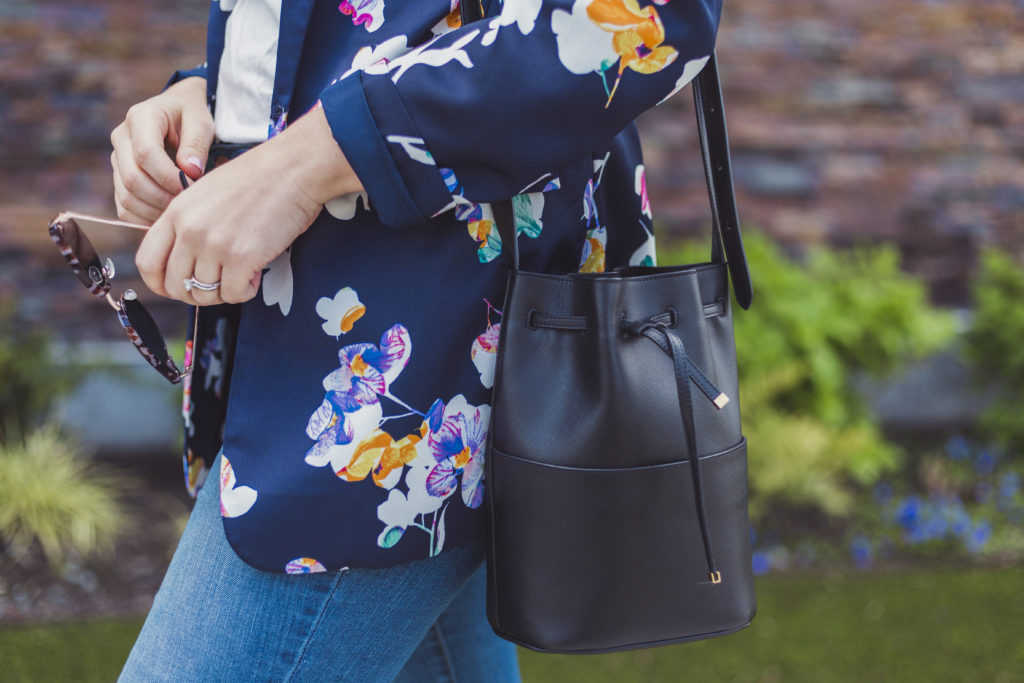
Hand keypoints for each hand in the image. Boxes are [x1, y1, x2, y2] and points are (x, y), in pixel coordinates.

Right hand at [110, 76, 212, 224]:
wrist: (177, 112)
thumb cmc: (191, 116)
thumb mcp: (201, 122)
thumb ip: (196, 144)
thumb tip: (190, 171)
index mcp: (140, 118)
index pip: (146, 154)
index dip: (169, 177)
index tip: (193, 187)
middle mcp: (121, 138)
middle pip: (133, 178)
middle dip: (163, 197)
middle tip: (189, 204)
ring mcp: (117, 160)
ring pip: (127, 196)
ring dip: (155, 211)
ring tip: (181, 210)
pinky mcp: (119, 178)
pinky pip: (125, 208)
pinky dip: (145, 218)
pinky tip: (168, 216)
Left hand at [135, 105, 362, 305]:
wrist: (293, 170)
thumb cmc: (258, 180)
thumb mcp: (207, 194)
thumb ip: (189, 224)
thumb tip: (186, 263)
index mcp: (177, 213)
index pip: (147, 261)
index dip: (159, 283)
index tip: (175, 287)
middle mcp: (190, 231)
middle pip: (175, 286)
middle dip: (195, 294)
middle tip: (216, 286)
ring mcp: (214, 245)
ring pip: (204, 294)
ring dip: (224, 291)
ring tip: (242, 274)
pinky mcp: (241, 258)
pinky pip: (233, 295)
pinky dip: (245, 291)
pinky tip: (255, 274)